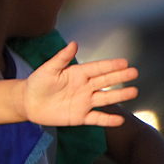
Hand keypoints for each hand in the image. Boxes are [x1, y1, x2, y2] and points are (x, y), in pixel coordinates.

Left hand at [20, 41, 135, 127]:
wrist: (28, 103)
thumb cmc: (38, 83)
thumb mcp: (48, 69)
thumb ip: (62, 58)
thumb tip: (74, 43)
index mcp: (78, 73)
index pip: (97, 68)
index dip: (110, 65)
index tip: (124, 62)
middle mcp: (85, 87)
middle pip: (105, 81)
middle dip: (120, 77)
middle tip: (134, 72)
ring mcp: (84, 102)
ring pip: (105, 98)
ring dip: (119, 96)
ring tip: (134, 92)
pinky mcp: (80, 117)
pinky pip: (97, 119)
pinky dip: (108, 120)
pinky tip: (120, 120)